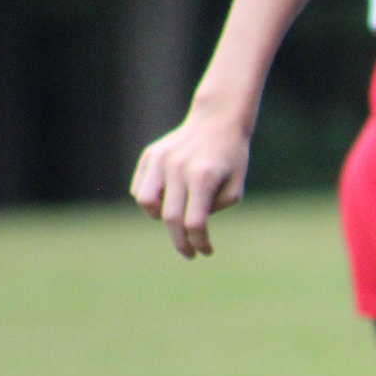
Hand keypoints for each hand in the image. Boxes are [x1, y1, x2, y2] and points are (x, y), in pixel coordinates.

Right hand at [129, 105, 250, 258]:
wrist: (217, 121)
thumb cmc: (231, 159)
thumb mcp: (235, 188)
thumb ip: (214, 209)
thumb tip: (188, 226)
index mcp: (203, 177)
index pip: (195, 222)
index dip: (200, 242)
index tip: (206, 252)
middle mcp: (178, 168)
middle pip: (170, 218)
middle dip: (180, 242)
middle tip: (189, 254)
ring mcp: (160, 160)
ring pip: (146, 203)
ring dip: (159, 219)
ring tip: (177, 218)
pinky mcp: (150, 156)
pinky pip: (141, 189)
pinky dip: (151, 202)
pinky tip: (168, 199)